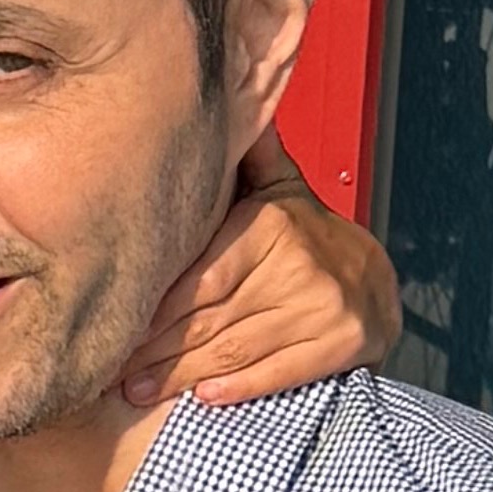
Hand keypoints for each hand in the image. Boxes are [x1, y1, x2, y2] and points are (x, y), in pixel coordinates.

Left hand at [116, 131, 404, 409]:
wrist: (377, 284)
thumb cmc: (307, 238)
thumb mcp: (280, 190)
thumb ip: (246, 160)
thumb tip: (222, 94)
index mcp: (270, 226)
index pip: (198, 277)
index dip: (153, 308)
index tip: (115, 326)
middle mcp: (296, 264)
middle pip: (208, 317)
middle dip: (156, 349)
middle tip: (115, 369)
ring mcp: (321, 307)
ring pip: (233, 349)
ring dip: (180, 376)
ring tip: (139, 390)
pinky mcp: (340, 344)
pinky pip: (275, 371)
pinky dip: (236, 387)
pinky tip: (201, 398)